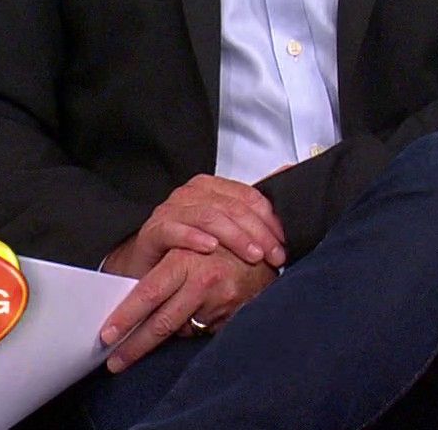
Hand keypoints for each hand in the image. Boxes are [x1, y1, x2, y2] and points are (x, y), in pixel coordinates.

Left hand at [98, 246, 275, 371]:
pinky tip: (199, 315)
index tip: (107, 337)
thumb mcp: (186, 248)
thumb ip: (166, 274)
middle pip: (161, 323)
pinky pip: (206, 329)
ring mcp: (221, 299)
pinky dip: (198, 326)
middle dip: (135, 346)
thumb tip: (137, 309)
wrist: (265, 243)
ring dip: (165, 337)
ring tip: (144, 347)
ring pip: (183, 330)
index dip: (125, 318)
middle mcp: (203, 281)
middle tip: (116, 363)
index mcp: (184, 260)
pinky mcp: (236, 312)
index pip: (148, 295)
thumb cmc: (219, 243)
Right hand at [102, 174, 286, 275]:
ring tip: (253, 256)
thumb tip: (287, 171)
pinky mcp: (154, 230)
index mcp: (211, 187)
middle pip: (233, 207)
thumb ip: (254, 205)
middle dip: (258, 233)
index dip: (270, 220)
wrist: (150, 266)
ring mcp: (171, 210)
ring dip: (235, 237)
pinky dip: (194, 238)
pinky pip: (175, 230)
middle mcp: (191, 193)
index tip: (285, 242)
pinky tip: (210, 249)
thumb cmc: (190, 247)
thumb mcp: (226, 227)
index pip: (248, 197)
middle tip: (275, 256)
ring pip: (209, 217)